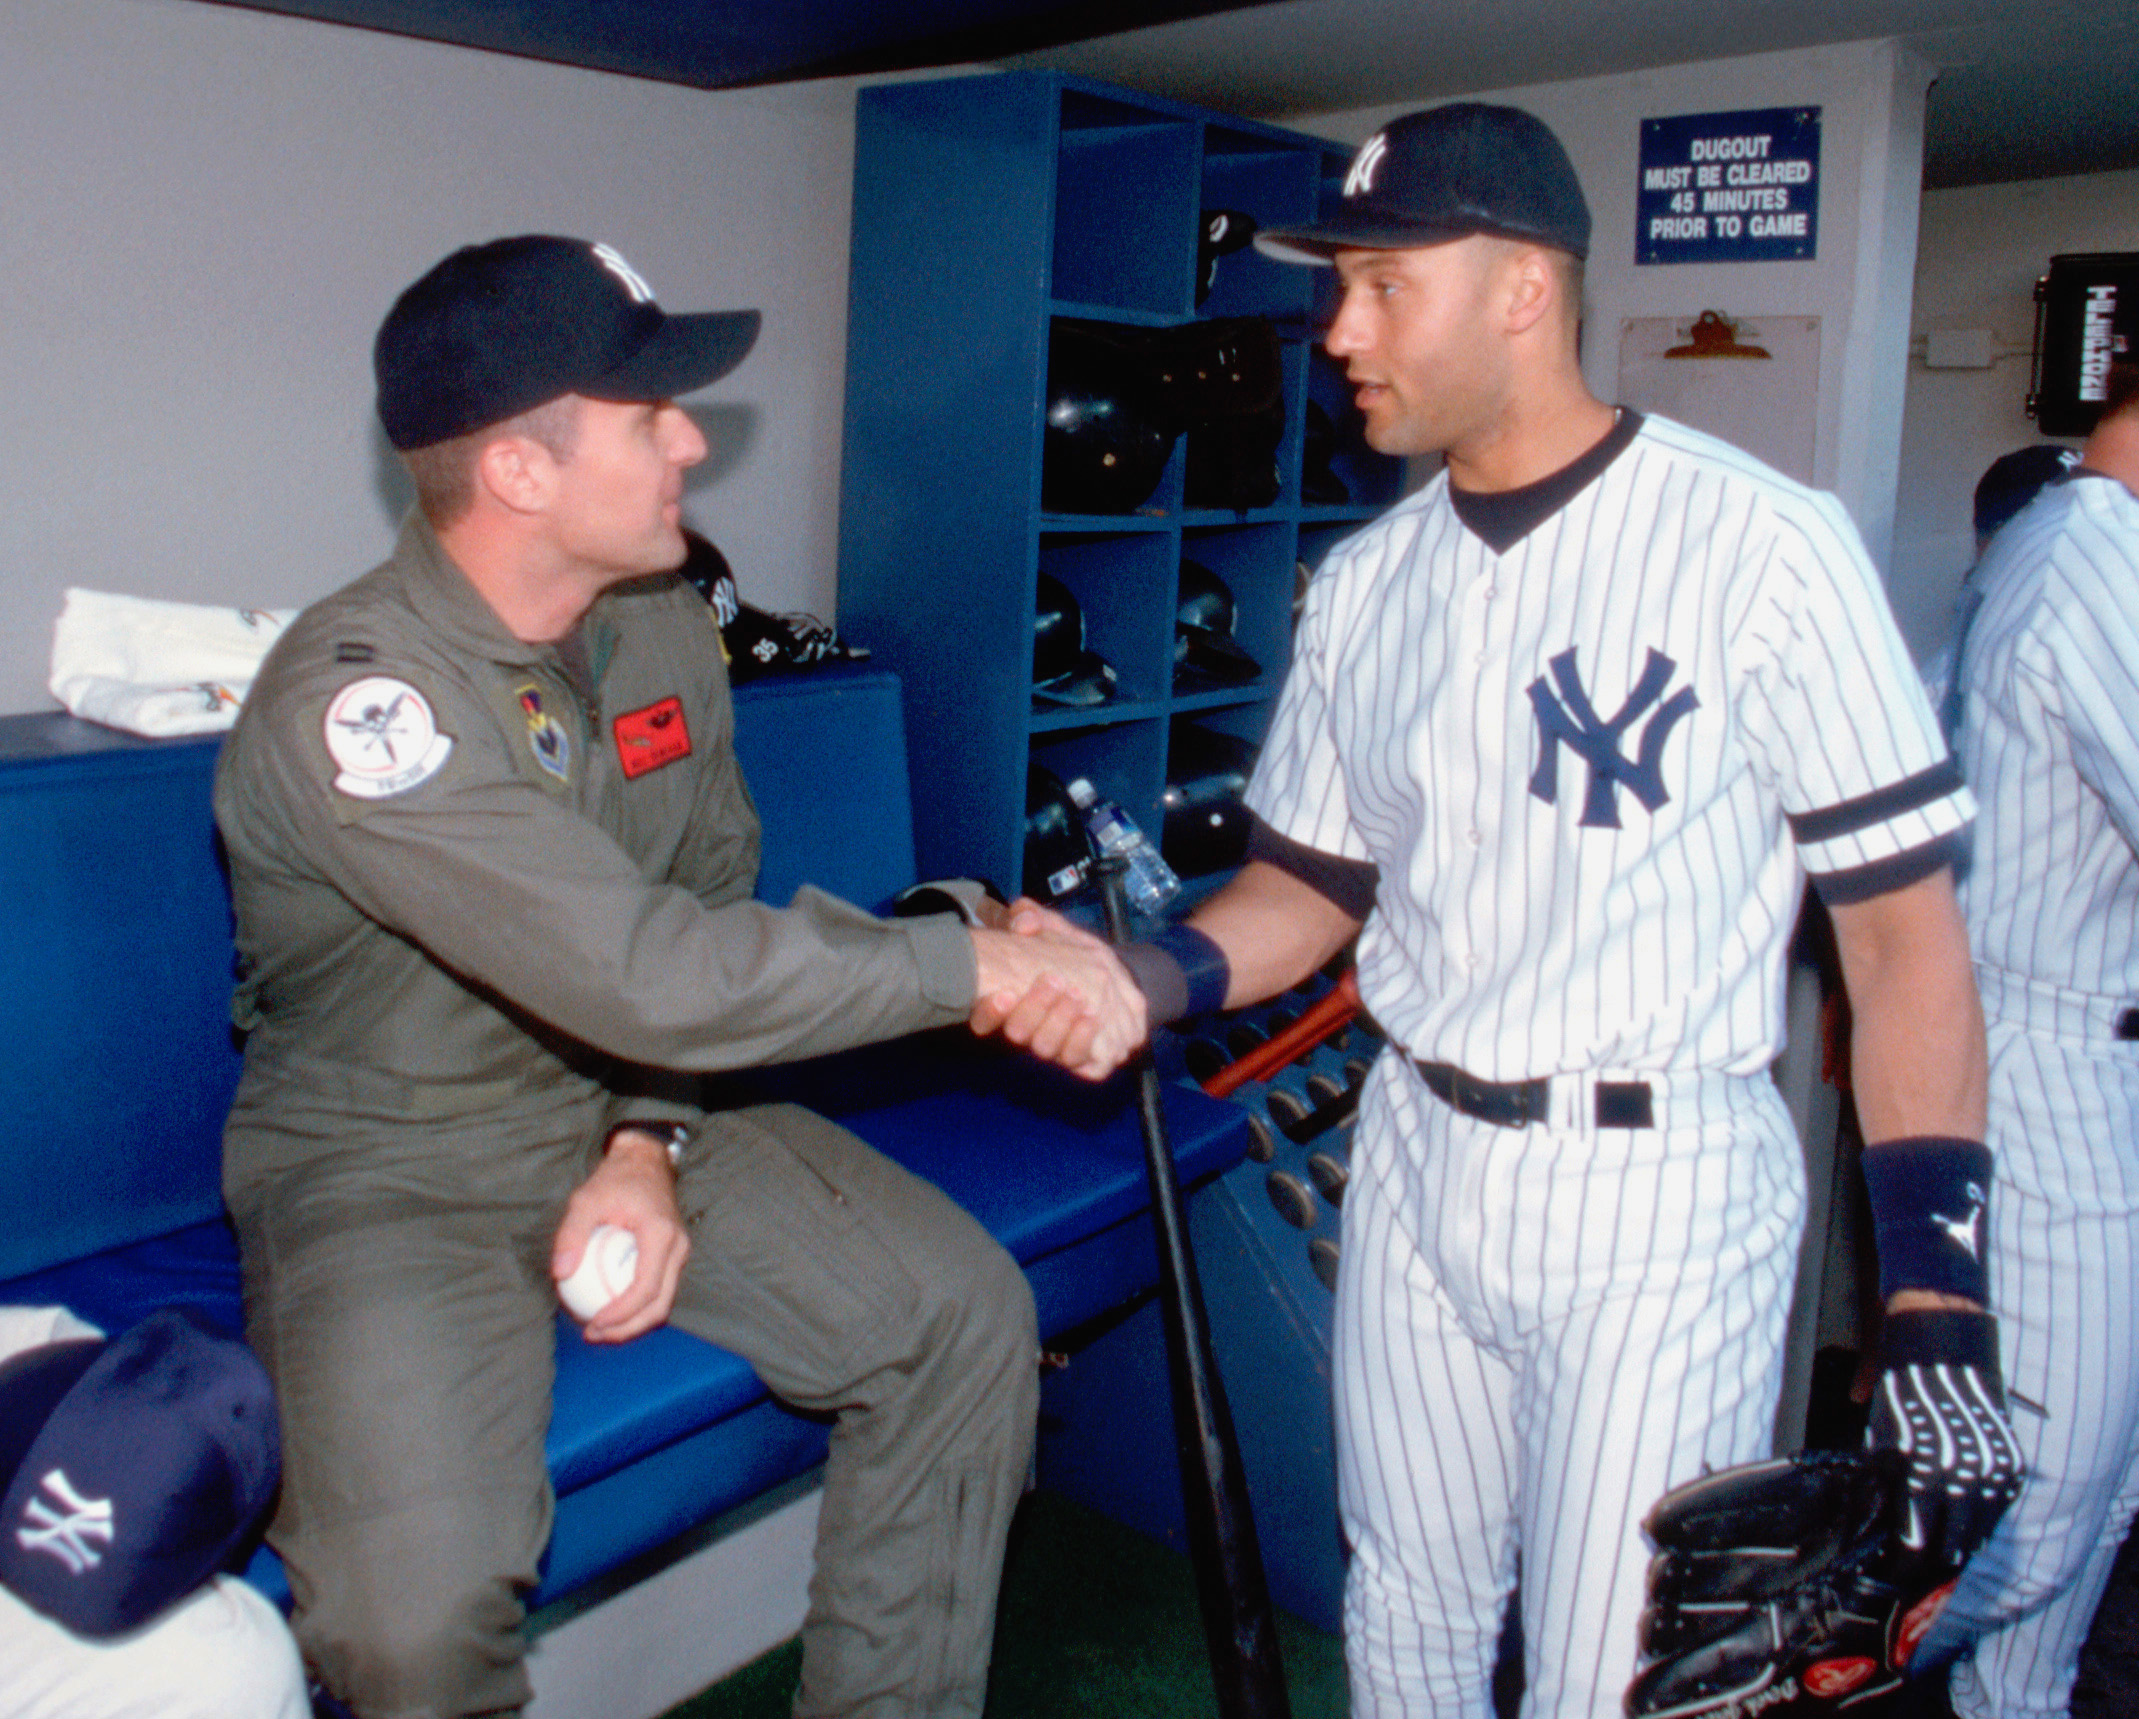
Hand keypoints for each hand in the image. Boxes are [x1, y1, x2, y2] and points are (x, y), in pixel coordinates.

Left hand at [552, 1130, 690, 1342]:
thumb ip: (571, 1234)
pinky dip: (637, 1305)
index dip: (621, 1314)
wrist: (645, 1160)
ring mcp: (680, 1253)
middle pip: (660, 1305)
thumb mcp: (586, 1200)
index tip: (594, 1323)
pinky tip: (610, 1307)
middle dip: (628, 1328)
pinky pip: (659, 1289)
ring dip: (633, 1321)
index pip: (646, 1288)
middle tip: (594, 1333)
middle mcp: (678, 1248)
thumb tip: (560, 1273)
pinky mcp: (673, 1255)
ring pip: (663, 1301)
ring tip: (600, 1327)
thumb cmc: (615, 1179)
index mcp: (661, 1236)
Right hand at [968, 903, 1146, 1079]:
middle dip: (1035, 1007)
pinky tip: (1092, 1018)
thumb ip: (1036, 920)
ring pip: (1045, 1047)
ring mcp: (1056, 1047)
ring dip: (1060, 1021)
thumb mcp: (1057, 933)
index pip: (984, 1020)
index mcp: (1012, 1004)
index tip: (1004, 993)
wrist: (1117, 982)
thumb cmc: (1077, 958)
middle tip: (1054, 980)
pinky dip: (1082, 1041)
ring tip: (1077, 996)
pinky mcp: (1085, 1060)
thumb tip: (1023, 919)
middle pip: (1018, 1032)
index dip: (989, 1013)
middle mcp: (1030, 1030)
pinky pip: (1078, 1060)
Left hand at [1869, 1322, 2022, 1572]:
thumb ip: (1880, 1475)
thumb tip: (1873, 1513)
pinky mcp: (2009, 1459)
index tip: (1892, 1574)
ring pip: (1979, 1532)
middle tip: (1915, 1573)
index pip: (1915, 1542)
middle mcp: (1960, 1477)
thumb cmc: (1897, 1383)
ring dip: (1959, 1547)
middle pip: (1949, 1546)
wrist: (1941, 1339)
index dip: (1903, 1564)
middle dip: (1930, 1563)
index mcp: (1920, 1473)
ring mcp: (1990, 1470)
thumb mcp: (1879, 1432)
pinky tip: (1968, 1532)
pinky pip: (1999, 1507)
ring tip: (1941, 1559)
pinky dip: (1983, 1522)